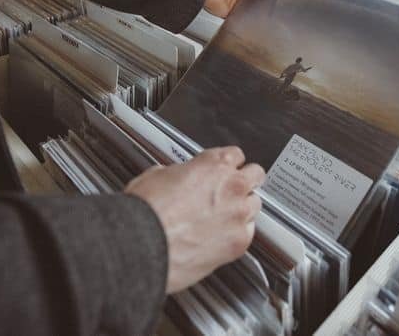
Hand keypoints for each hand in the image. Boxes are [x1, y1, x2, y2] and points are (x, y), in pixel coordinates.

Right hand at [125, 146, 264, 292]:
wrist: (143, 244)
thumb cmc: (147, 213)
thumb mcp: (156, 176)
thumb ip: (178, 174)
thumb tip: (177, 179)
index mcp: (213, 165)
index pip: (235, 154)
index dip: (228, 163)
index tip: (224, 169)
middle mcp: (232, 186)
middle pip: (255, 175)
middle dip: (245, 181)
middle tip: (230, 191)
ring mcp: (238, 214)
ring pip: (255, 204)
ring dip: (243, 207)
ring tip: (224, 217)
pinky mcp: (239, 242)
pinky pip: (249, 233)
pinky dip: (238, 234)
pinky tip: (221, 237)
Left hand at [205, 0, 291, 17]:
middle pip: (261, 1)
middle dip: (269, 4)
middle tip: (281, 8)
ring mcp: (239, 4)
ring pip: (254, 11)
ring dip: (259, 13)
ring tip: (271, 16)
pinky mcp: (233, 15)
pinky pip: (243, 20)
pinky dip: (249, 21)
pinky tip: (256, 23)